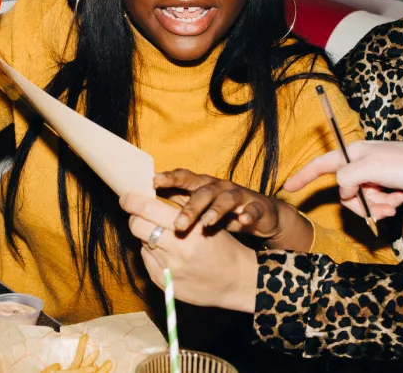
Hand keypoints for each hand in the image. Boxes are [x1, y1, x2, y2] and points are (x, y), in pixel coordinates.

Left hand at [120, 193, 257, 313]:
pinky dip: (151, 252)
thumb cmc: (223, 246)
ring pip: (141, 242)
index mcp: (189, 227)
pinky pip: (147, 260)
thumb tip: (152, 194)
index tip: (126, 196)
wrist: (237, 280)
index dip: (133, 201)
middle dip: (134, 216)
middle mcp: (177, 248)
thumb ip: (180, 207)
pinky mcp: (165, 283)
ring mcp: (169, 268)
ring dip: (145, 234)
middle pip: (137, 225)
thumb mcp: (206, 220)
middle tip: (135, 212)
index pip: (148, 209)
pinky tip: (164, 251)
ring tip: (157, 232)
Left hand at [156, 170, 292, 239]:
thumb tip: (142, 200)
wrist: (260, 215)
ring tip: (206, 224)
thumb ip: (175, 199)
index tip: (153, 182)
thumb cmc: (221, 210)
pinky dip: (248, 214)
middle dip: (190, 207)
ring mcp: (239, 195)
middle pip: (202, 192)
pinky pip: (253, 209)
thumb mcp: (198, 204)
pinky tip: (243, 222)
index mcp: (202, 185)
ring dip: (216, 211)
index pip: (183, 177)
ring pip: (226, 199)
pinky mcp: (257, 206)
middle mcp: (219, 186)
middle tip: (178, 224)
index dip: (169, 178)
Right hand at [284, 141, 402, 212]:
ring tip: (396, 202)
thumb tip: (343, 191)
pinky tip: (402, 199)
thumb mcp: (372, 168)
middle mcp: (364, 161)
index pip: (322, 164)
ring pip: (363, 199)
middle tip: (380, 206)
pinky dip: (389, 204)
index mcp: (355, 152)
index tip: (289, 187)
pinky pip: (379, 201)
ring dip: (378, 206)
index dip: (304, 175)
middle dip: (361, 204)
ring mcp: (377, 173)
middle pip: (346, 190)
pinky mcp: (390, 183)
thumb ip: (347, 178)